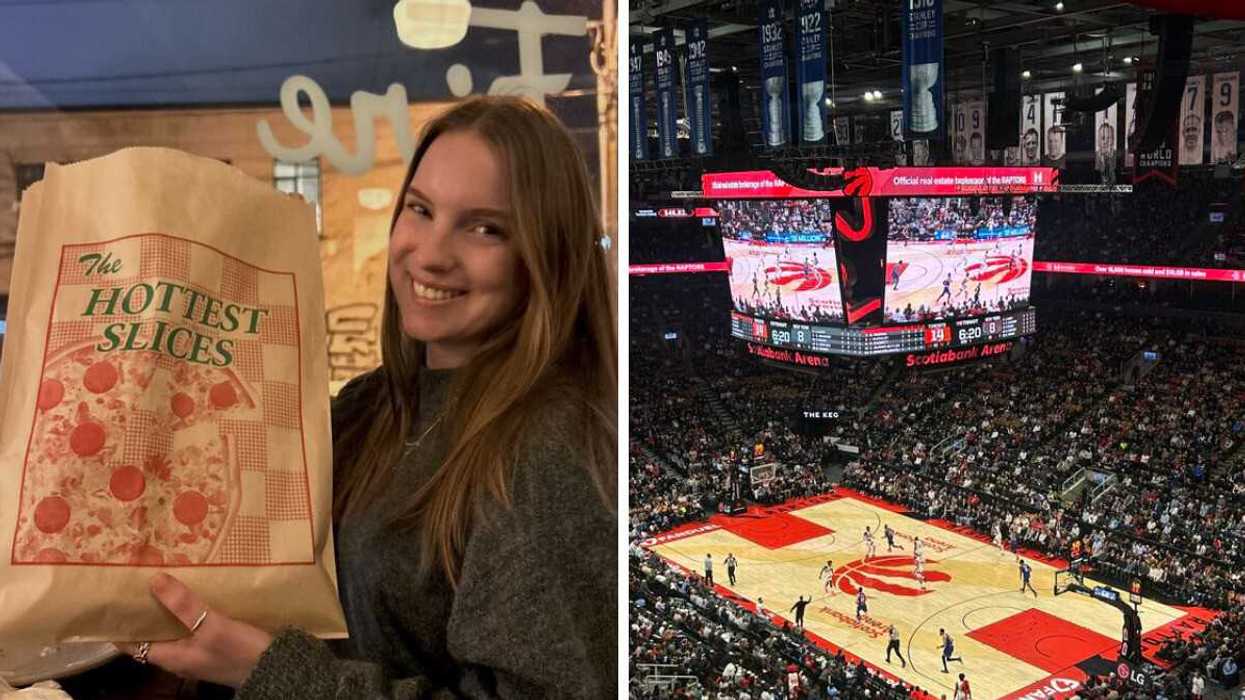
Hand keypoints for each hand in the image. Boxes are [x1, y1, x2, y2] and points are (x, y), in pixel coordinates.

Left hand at [115, 573, 272, 688]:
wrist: (276, 669)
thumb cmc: (240, 652)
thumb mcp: (211, 627)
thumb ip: (184, 605)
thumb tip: (153, 580)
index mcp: (172, 657)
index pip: (132, 644)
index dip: (119, 626)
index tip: (109, 603)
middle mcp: (181, 655)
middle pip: (154, 632)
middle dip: (146, 610)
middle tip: (137, 581)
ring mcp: (200, 650)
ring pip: (175, 627)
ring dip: (168, 608)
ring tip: (164, 579)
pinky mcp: (218, 644)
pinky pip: (195, 624)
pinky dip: (190, 609)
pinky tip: (197, 592)